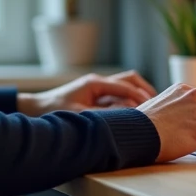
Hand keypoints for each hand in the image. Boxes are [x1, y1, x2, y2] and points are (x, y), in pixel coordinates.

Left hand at [17, 71, 156, 115]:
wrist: (37, 110)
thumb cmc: (55, 112)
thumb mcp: (79, 116)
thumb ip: (102, 116)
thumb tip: (124, 116)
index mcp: (95, 84)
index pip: (125, 86)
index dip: (140, 96)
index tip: (153, 106)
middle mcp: (98, 83)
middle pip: (130, 79)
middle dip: (145, 89)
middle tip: (159, 103)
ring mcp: (98, 88)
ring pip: (126, 86)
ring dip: (139, 94)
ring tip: (152, 108)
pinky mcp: (96, 96)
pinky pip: (119, 96)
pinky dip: (130, 102)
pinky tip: (136, 114)